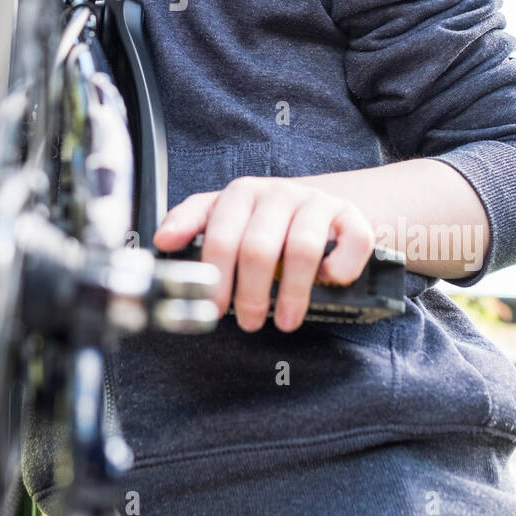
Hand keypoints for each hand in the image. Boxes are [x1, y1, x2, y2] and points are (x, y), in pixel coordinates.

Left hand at [152, 176, 375, 332]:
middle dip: (250, 292)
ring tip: (284, 321)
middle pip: (258, 246)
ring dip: (292, 293)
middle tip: (248, 323)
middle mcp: (279, 193)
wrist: (318, 207)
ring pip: (302, 248)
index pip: (221, 233)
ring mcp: (317, 202)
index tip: (213, 307)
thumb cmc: (263, 221)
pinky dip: (340, 267)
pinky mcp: (352, 216)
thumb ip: (191, 224)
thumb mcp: (223, 216)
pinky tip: (328, 283)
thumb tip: (162, 240)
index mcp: (242, 193)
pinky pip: (353, 240)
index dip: (216, 275)